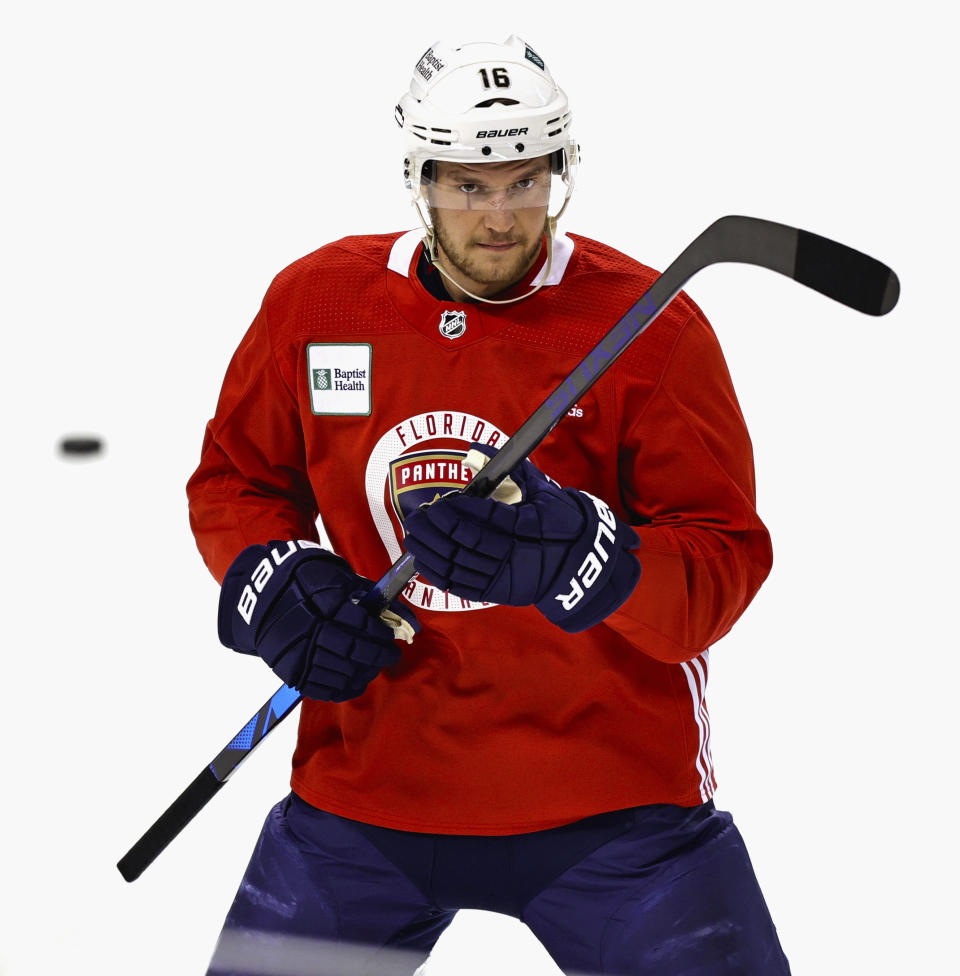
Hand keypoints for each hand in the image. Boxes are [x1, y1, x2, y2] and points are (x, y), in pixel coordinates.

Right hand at [218, 541, 418, 701]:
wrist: (263, 593)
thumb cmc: (308, 582)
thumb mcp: (340, 578)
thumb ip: (373, 598)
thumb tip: (410, 621)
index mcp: (322, 601)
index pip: (360, 624)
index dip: (380, 634)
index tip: (390, 637)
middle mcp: (309, 628)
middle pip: (352, 650)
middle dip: (377, 655)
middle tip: (390, 655)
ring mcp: (297, 651)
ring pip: (339, 671)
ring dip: (363, 673)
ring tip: (374, 668)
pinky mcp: (289, 669)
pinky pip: (320, 688)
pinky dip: (342, 689)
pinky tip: (356, 683)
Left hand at [402, 445, 640, 631]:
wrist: (581, 564)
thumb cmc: (561, 522)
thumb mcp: (543, 491)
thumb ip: (511, 469)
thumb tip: (477, 449)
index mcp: (529, 525)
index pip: (488, 517)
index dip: (460, 511)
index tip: (440, 502)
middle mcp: (517, 553)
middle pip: (468, 542)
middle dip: (437, 529)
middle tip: (417, 516)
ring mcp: (506, 576)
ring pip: (461, 565)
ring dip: (432, 551)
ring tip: (414, 536)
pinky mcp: (499, 593)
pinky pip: (462, 587)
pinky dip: (439, 575)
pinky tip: (423, 560)